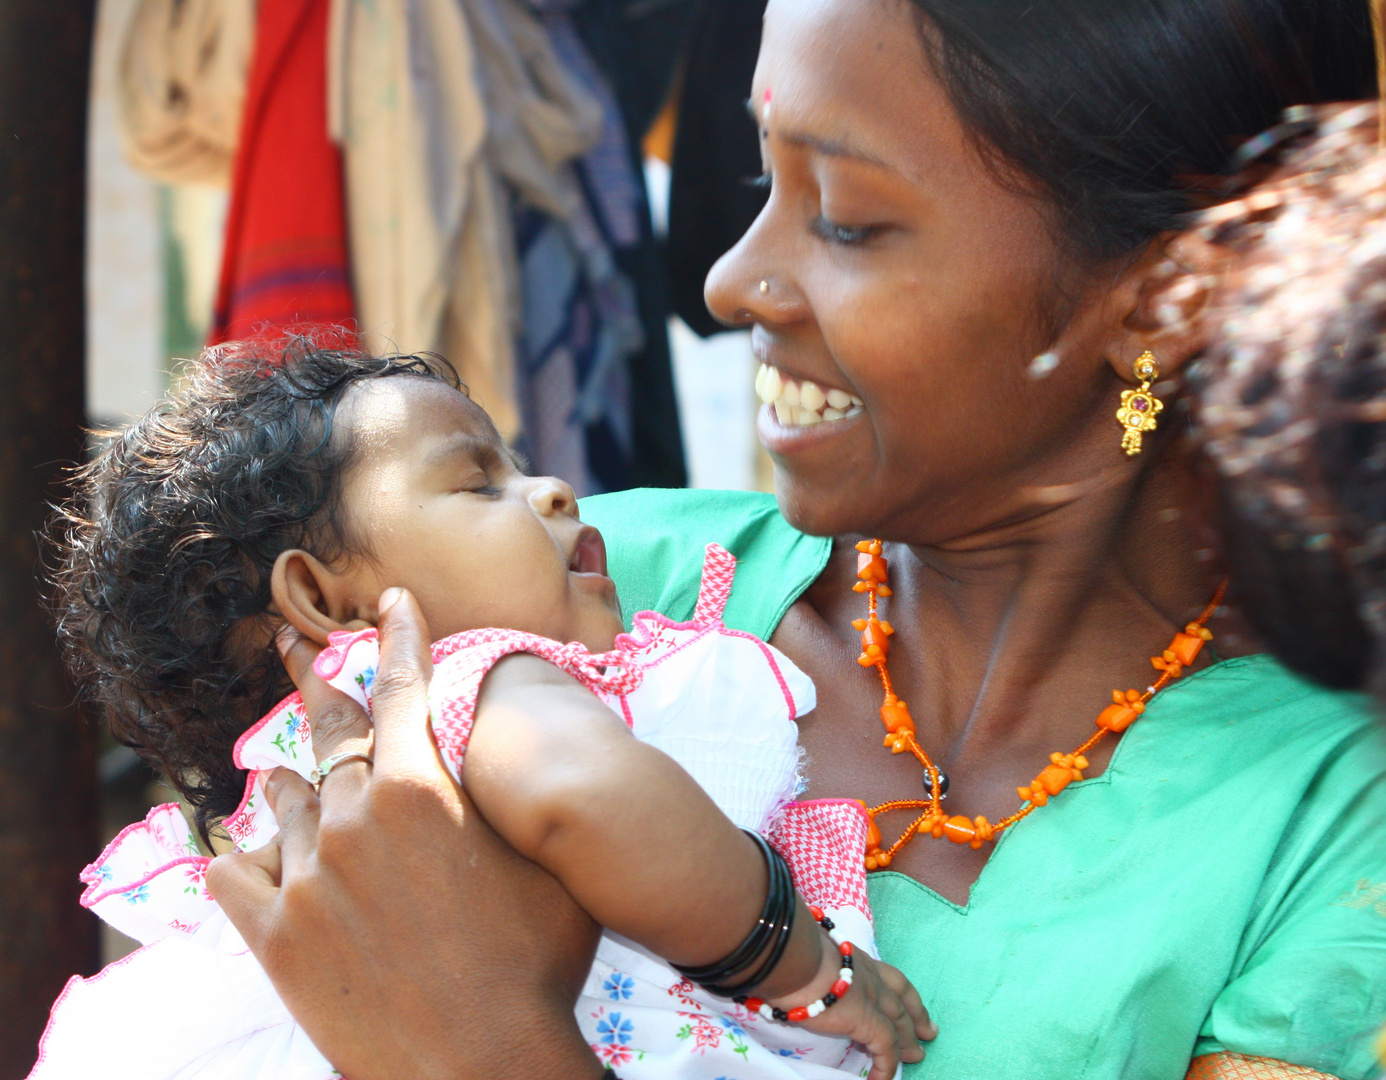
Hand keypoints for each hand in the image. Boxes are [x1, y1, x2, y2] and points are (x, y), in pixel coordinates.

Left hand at [206, 589, 603, 1079]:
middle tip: (290, 648)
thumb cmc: (534, 963)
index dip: (397, 637)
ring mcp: (308, 875)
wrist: (482, 1061)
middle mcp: (355, 816)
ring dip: (290, 786)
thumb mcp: (540, 862)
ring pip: (280, 800)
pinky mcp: (274, 936)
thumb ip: (505, 802)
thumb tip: (498, 763)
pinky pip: (230, 872)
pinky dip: (235, 854)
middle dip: (316, 684)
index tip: (388, 602)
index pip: (404, 687)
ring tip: (285, 777)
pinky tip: (234, 849)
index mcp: (422, 788)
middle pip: (329, 734)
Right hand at [767, 932, 935, 1079]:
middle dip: (916, 1017)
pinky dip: (887, 1066)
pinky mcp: (868, 1021)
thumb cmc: (793, 949)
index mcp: (856, 958)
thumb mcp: (810, 950)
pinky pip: (886, 1049)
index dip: (902, 993)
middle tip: (928, 1032)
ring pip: (899, 1023)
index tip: (910, 1003)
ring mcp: (872, 997)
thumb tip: (801, 974)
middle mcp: (870, 976)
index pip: (888, 977)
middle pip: (901, 1000)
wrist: (795, 955)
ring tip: (915, 1057)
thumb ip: (813, 963)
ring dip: (908, 1042)